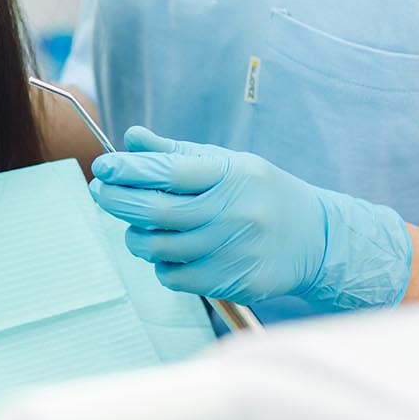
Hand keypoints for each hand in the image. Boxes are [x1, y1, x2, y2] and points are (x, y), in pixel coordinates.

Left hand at [90, 126, 411, 312]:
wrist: (316, 239)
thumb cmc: (259, 194)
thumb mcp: (226, 163)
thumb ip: (175, 153)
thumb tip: (132, 138)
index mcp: (230, 175)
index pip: (168, 172)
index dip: (128, 170)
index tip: (103, 167)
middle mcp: (233, 212)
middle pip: (155, 211)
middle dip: (117, 201)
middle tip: (102, 192)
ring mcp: (234, 250)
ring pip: (158, 247)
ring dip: (135, 235)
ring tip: (137, 225)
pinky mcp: (234, 281)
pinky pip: (174, 276)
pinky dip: (160, 264)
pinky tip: (168, 251)